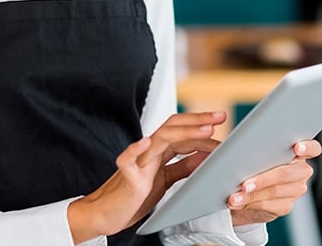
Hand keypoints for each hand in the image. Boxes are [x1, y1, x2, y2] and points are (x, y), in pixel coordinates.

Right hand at [68, 109, 226, 244]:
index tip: (220, 120)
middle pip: (173, 128)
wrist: (107, 212)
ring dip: (183, 133)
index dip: (201, 125)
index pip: (182, 131)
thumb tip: (204, 156)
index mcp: (159, 151)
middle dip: (197, 121)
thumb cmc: (135, 195)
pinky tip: (145, 142)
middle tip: (219, 117)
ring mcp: (137, 161)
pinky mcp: (126, 175)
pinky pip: (127, 159)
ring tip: (203, 130)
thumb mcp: (165, 180)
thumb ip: (182, 167)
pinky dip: (135, 149)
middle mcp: (148, 151)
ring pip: (159, 139)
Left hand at [228, 138, 320, 225]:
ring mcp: (295, 189)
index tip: (296, 148)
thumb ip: (254, 144)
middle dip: (262, 180)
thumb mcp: (252, 148)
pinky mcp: (286, 205)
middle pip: (286, 173)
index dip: (307, 147)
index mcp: (296, 152)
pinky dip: (250, 203)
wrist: (248, 186)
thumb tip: (238, 144)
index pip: (312, 148)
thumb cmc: (251, 159)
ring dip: (251, 195)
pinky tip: (238, 202)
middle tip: (244, 185)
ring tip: (234, 197)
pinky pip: (269, 205)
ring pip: (274, 191)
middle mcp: (300, 170)